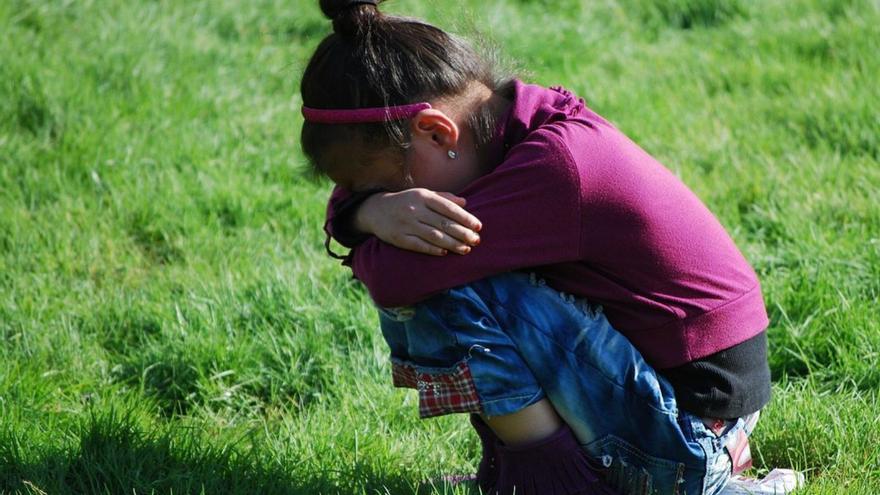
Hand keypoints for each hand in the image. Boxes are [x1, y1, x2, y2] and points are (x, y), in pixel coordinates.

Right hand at [354, 188, 481, 255]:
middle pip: (443, 223)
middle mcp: (415, 209)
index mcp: (423, 196)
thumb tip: (465, 202)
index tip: (478, 226)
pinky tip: (445, 252)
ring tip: (466, 249)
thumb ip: (444, 198)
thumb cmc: (405, 201)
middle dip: (462, 233)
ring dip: (452, 244)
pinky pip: (419, 245)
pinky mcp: (399, 237)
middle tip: (476, 240)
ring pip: (434, 235)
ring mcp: (406, 224)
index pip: (448, 208)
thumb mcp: (423, 194)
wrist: (375, 210)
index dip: (465, 218)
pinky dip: (433, 249)